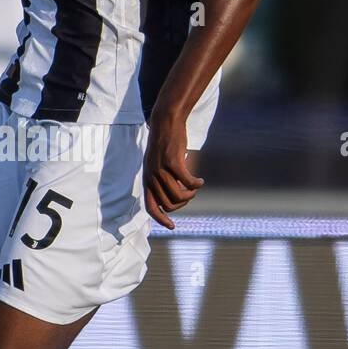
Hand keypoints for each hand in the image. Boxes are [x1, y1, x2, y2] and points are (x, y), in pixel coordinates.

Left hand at [143, 109, 203, 230]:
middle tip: (190, 193)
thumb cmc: (164, 143)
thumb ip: (161, 179)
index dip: (161, 219)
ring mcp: (161, 170)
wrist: (165, 121)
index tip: (172, 226)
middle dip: (183, 203)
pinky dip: (196, 184)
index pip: (150, 207)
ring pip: (179, 196)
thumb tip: (172, 198)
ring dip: (191, 194)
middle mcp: (152, 176)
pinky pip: (188, 182)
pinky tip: (200, 180)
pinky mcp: (173, 162)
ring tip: (195, 186)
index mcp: (147, 179)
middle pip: (169, 204)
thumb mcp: (157, 163)